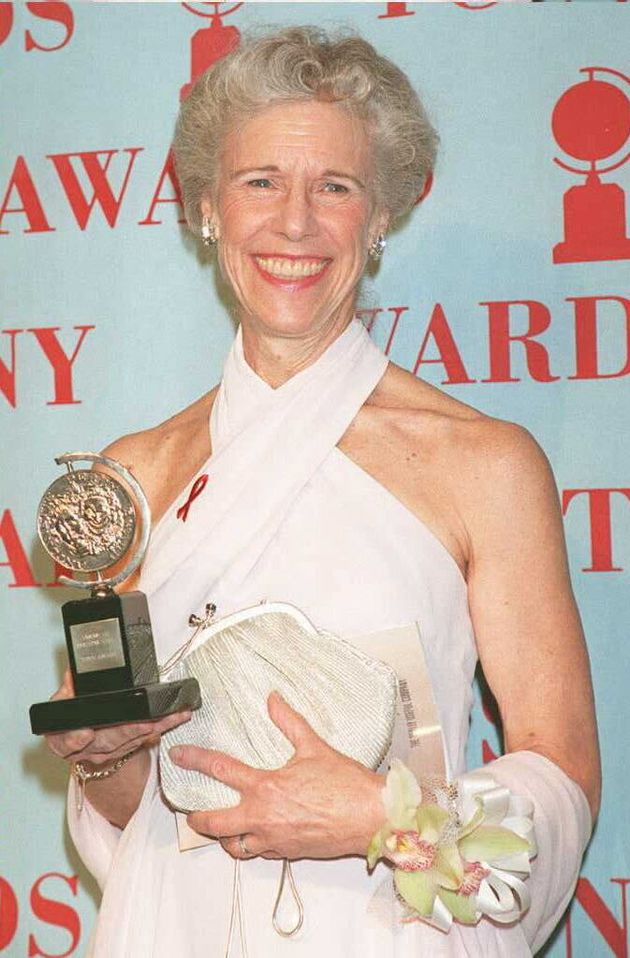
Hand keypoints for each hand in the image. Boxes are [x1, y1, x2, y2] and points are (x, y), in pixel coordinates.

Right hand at [45, 669, 191, 766]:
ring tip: (169, 715)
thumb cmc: (72, 719)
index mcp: (64, 739)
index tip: (85, 734)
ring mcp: (109, 753)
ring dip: (153, 728)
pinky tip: (176, 717)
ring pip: (132, 741)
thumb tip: (73, 671)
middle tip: (144, 723)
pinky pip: (146, 738)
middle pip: (107, 742)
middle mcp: (87, 750)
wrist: (82, 740)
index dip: (75, 739)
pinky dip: (162, 727)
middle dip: (128, 731)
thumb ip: (68, 688)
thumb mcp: (62, 702)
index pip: (66, 742)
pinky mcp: (128, 749)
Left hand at [169, 692, 385, 860]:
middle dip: (197, 818)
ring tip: (221, 828)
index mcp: (266, 787)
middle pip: (213, 823)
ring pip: (233, 846)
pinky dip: (250, 845)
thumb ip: (289, 722)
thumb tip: (273, 699)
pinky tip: (254, 835)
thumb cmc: (345, 785)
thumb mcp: (314, 746)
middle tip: (190, 812)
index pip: (220, 770)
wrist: (370, 818)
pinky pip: (258, 853)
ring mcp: (273, 839)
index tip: (179, 755)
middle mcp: (263, 816)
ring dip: (223, 838)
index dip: (195, 760)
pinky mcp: (286, 853)